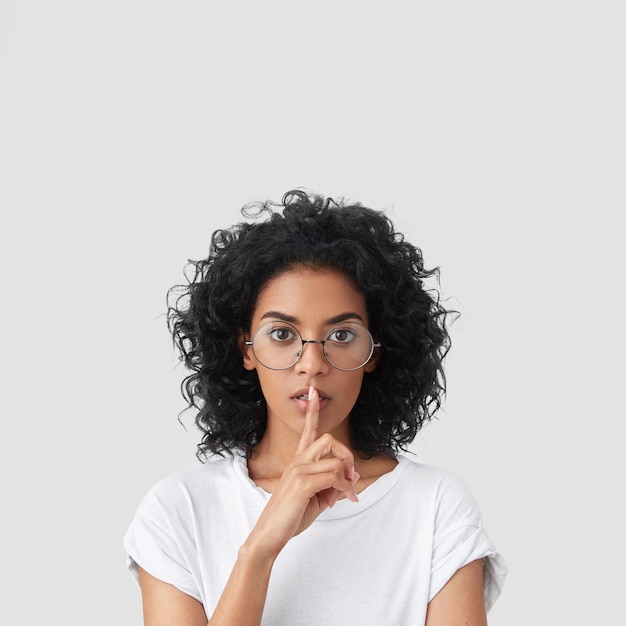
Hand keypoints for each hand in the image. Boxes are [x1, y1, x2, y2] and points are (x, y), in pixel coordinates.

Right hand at [246, 386, 359, 558]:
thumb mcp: (315, 499)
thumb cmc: (289, 517)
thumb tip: (350, 480)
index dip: (312, 410)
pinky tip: (342, 499)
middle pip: (329, 440)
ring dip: (347, 478)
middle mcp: (297, 462)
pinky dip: (344, 487)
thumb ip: (331, 486)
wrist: (268, 536)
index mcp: (298, 462)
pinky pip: (334, 476)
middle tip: (350, 478)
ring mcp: (298, 471)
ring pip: (335, 460)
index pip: (307, 430)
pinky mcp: (302, 484)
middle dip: (347, 456)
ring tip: (346, 495)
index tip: (313, 390)